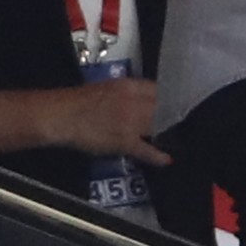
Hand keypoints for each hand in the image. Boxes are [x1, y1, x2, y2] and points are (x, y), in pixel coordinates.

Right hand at [47, 77, 170, 167]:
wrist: (60, 115)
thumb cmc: (80, 102)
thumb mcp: (110, 88)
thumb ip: (131, 92)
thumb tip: (148, 99)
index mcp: (130, 86)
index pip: (161, 90)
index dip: (173, 99)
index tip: (182, 105)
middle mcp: (134, 102)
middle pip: (165, 108)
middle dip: (176, 116)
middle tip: (184, 123)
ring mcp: (130, 122)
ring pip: (158, 126)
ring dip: (169, 133)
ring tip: (178, 138)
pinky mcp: (123, 141)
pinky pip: (145, 150)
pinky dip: (157, 156)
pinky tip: (167, 159)